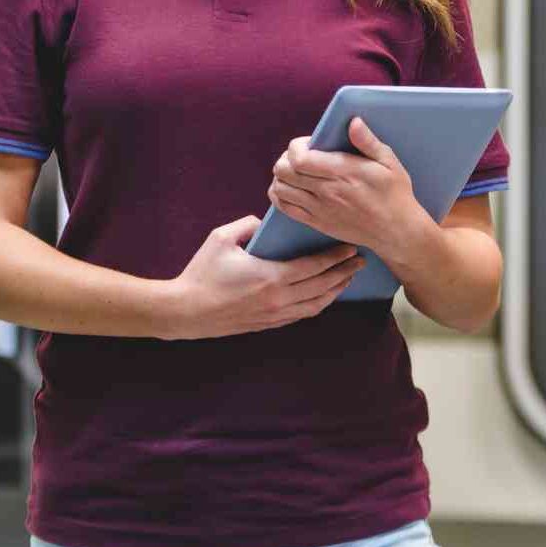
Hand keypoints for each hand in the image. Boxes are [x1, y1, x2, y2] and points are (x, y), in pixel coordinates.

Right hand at [161, 215, 363, 339]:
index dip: (335, 258)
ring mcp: (274, 315)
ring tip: (349, 278)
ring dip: (335, 290)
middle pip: (322, 286)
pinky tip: (325, 296)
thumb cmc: (201, 273)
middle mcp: (278, 299)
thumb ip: (246, 224)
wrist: (184, 311)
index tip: (350, 247)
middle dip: (344, 272)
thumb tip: (263, 221)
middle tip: (361, 261)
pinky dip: (318, 304)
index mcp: (271, 277)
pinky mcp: (268, 324)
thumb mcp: (221, 239)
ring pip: (316, 305)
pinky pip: (302, 315)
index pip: (314, 267)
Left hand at [268, 117, 432, 261]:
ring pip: (280, 189)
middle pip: (284, 171)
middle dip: (286, 158)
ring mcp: (320, 209)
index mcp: (343, 172)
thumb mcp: (389, 163)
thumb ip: (368, 141)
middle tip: (300, 155)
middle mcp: (327, 191)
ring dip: (282, 177)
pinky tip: (291, 189)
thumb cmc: (395, 193)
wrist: (396, 231)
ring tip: (296, 171)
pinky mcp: (317, 222)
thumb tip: (353, 122)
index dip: (295, 146)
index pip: (299, 158)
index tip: (308, 143)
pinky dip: (280, 195)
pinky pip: (285, 208)